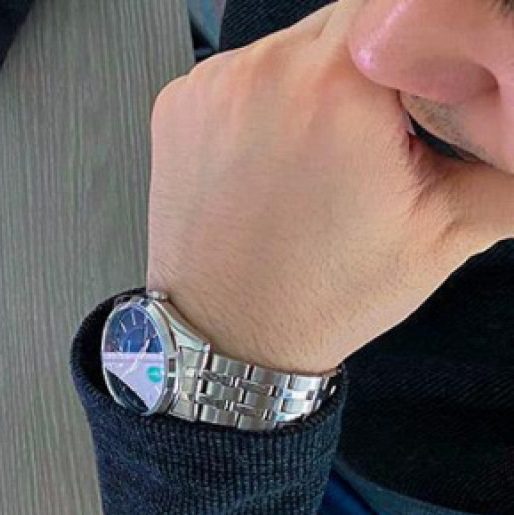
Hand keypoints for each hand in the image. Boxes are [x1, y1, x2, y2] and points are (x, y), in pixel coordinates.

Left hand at [146, 0, 513, 374]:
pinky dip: (266, 99)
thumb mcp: (448, 230)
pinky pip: (242, 72)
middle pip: (347, 19)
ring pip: (292, 44)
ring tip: (326, 151)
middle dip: (376, 62)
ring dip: (318, 79)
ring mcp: (213, 86)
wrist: (225, 337)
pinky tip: (277, 155)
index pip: (405, 5)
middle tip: (384, 131)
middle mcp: (263, 73)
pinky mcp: (178, 103)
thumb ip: (510, 164)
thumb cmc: (318, 295)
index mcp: (334, 87)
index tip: (432, 86)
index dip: (430, 39)